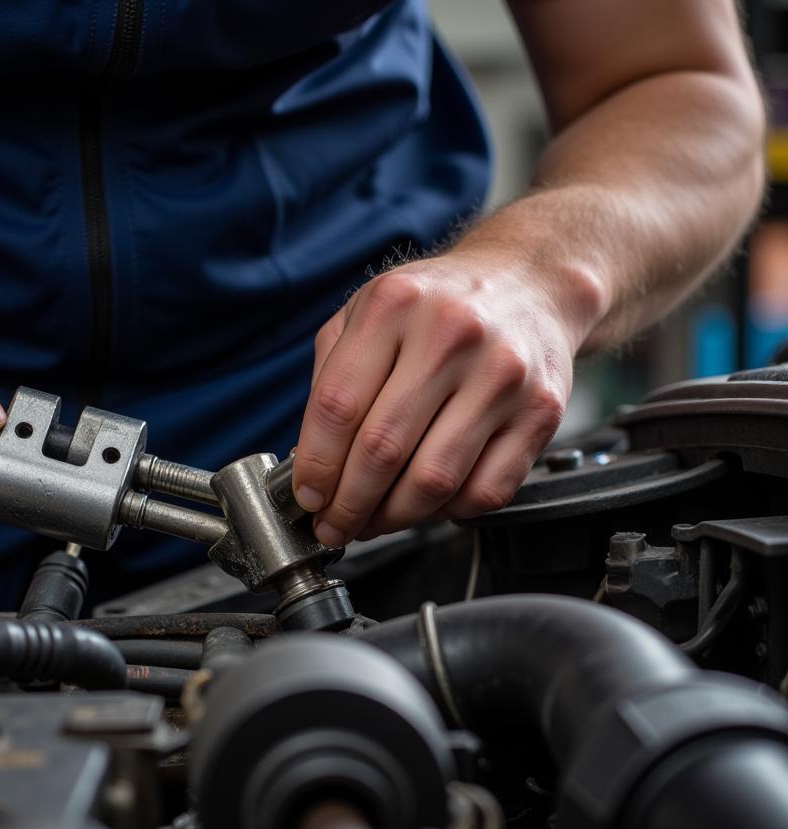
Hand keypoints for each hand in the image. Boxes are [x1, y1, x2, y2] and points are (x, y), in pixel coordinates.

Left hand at [292, 250, 584, 545]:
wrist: (528, 283)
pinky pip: (485, 491)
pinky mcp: (540, 412)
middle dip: (348, 505)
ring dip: (393, 517)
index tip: (308, 497)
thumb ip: (332, 379)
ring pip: (434, 480)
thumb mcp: (367, 313)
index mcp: (395, 305)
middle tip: (335, 525)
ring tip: (374, 521)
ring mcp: (502, 375)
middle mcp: (452, 335)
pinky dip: (447, 513)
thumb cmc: (437, 307)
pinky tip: (427, 504)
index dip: (316, 466)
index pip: (338, 406)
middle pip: (382, 449)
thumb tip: (311, 466)